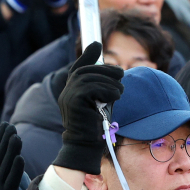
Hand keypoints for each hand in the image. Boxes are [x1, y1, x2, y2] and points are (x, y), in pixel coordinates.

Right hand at [0, 123, 24, 189]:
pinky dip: (15, 168)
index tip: (6, 125)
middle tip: (10, 126)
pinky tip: (20, 158)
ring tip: (16, 137)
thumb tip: (14, 155)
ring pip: (5, 165)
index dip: (1, 139)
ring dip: (11, 150)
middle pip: (0, 156)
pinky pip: (11, 179)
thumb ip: (5, 170)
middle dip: (5, 140)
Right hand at [52, 42, 123, 174]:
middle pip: (87, 70)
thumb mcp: (102, 103)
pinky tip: (116, 96)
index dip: (88, 55)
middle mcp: (67, 91)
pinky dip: (108, 90)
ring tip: (120, 91)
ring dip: (111, 82)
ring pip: (91, 78)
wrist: (86, 146)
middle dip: (107, 69)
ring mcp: (68, 96)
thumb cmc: (96, 126)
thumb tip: (116, 72)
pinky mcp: (74, 101)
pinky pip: (93, 87)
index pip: (78, 68)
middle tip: (122, 74)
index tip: (97, 44)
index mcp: (72, 90)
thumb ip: (105, 88)